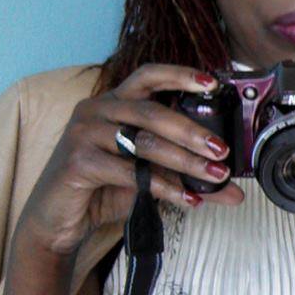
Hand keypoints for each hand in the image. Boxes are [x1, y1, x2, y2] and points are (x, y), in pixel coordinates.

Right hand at [15, 64, 239, 257]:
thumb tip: (234, 190)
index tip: (213, 83)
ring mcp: (83, 134)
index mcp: (115, 103)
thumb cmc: (105, 188)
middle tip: (222, 149)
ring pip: (143, 142)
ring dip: (185, 161)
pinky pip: (129, 172)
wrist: (60, 219)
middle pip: (152, 112)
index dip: (180, 75)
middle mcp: (97, 110)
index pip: (148, 76)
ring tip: (215, 176)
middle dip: (192, 131)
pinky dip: (163, 187)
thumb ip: (189, 178)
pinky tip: (187, 200)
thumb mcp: (151, 177)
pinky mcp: (77, 161)